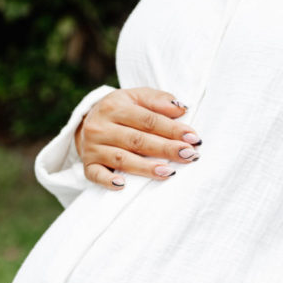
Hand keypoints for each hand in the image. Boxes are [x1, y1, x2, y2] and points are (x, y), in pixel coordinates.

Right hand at [74, 87, 201, 189]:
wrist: (88, 123)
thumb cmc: (121, 111)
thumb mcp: (136, 98)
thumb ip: (158, 100)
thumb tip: (181, 109)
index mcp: (114, 106)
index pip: (147, 120)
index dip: (171, 129)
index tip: (193, 138)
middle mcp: (100, 127)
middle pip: (137, 140)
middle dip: (165, 148)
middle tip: (188, 155)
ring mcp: (92, 147)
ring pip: (122, 159)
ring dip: (145, 167)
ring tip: (168, 172)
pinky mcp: (88, 165)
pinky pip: (96, 175)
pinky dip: (108, 181)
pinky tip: (122, 185)